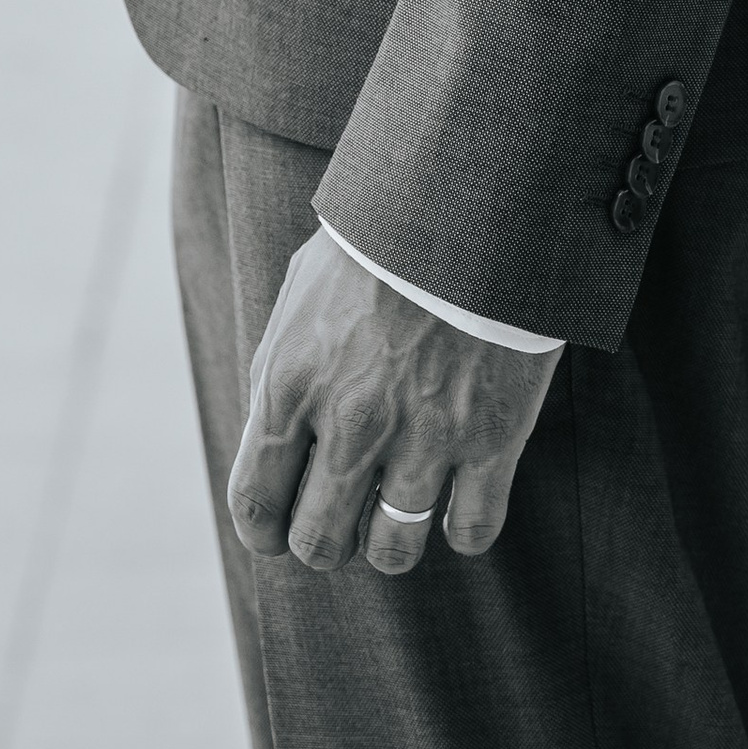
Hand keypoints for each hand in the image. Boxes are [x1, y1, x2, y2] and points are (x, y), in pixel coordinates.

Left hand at [228, 229, 560, 577]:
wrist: (476, 196)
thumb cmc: (383, 239)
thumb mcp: (303, 293)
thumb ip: (280, 372)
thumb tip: (273, 443)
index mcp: (292, 384)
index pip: (255, 506)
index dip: (266, 531)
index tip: (282, 530)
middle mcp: (351, 424)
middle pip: (319, 545)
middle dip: (327, 539)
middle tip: (347, 515)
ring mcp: (424, 436)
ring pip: (392, 552)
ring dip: (392, 538)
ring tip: (403, 506)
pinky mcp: (492, 438)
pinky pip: (471, 531)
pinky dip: (463, 526)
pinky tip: (461, 497)